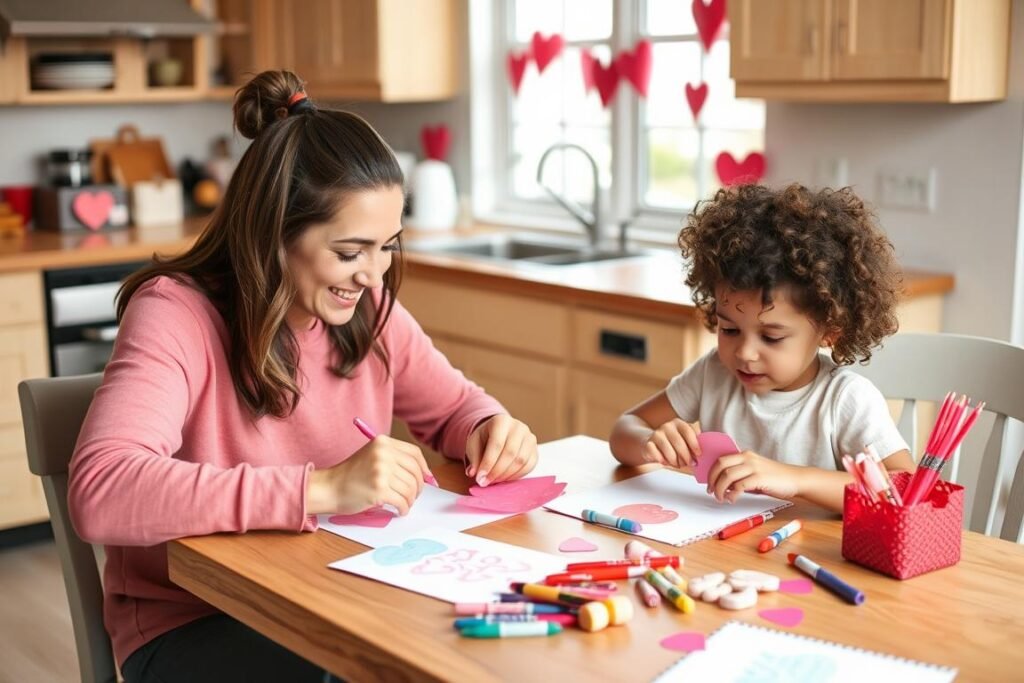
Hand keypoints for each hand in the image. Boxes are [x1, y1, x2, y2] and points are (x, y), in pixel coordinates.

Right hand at [306, 435, 430, 515]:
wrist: (329, 488)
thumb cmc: (350, 475)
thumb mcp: (371, 456)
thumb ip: (394, 459)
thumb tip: (424, 474)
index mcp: (382, 442)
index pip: (414, 453)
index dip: (424, 468)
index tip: (427, 478)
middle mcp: (383, 454)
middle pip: (415, 472)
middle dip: (419, 486)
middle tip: (415, 495)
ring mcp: (381, 471)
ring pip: (410, 488)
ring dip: (410, 500)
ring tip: (404, 503)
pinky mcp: (379, 490)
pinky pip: (402, 501)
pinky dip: (404, 508)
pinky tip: (400, 511)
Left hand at [465, 414, 537, 485]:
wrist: (499, 433)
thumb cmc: (485, 438)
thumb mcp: (474, 444)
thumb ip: (475, 458)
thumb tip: (474, 473)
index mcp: (501, 421)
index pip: (497, 444)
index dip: (488, 463)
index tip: (480, 478)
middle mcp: (518, 427)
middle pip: (510, 453)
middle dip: (496, 471)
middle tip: (486, 482)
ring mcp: (529, 438)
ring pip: (521, 461)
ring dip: (506, 475)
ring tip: (494, 480)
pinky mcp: (535, 449)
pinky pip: (529, 465)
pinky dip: (516, 475)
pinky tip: (505, 478)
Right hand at [642, 419, 700, 467]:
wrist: (654, 444)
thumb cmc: (674, 445)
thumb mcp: (685, 440)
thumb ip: (694, 443)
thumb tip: (708, 453)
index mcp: (679, 423)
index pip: (688, 431)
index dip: (694, 443)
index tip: (699, 454)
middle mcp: (667, 426)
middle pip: (678, 442)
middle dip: (686, 456)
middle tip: (690, 464)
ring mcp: (656, 434)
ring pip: (667, 449)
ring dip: (674, 460)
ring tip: (678, 465)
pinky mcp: (648, 443)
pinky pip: (655, 452)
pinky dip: (661, 460)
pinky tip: (665, 462)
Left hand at [705, 450, 799, 502]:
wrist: (795, 479)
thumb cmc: (774, 478)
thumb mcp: (754, 472)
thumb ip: (740, 476)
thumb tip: (723, 485)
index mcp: (745, 454)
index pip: (720, 460)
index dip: (711, 472)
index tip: (709, 484)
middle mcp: (748, 458)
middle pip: (721, 465)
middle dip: (712, 479)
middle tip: (711, 491)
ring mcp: (754, 467)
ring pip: (727, 475)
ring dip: (720, 488)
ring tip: (721, 498)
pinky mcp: (760, 478)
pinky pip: (739, 485)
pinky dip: (732, 494)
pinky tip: (732, 499)